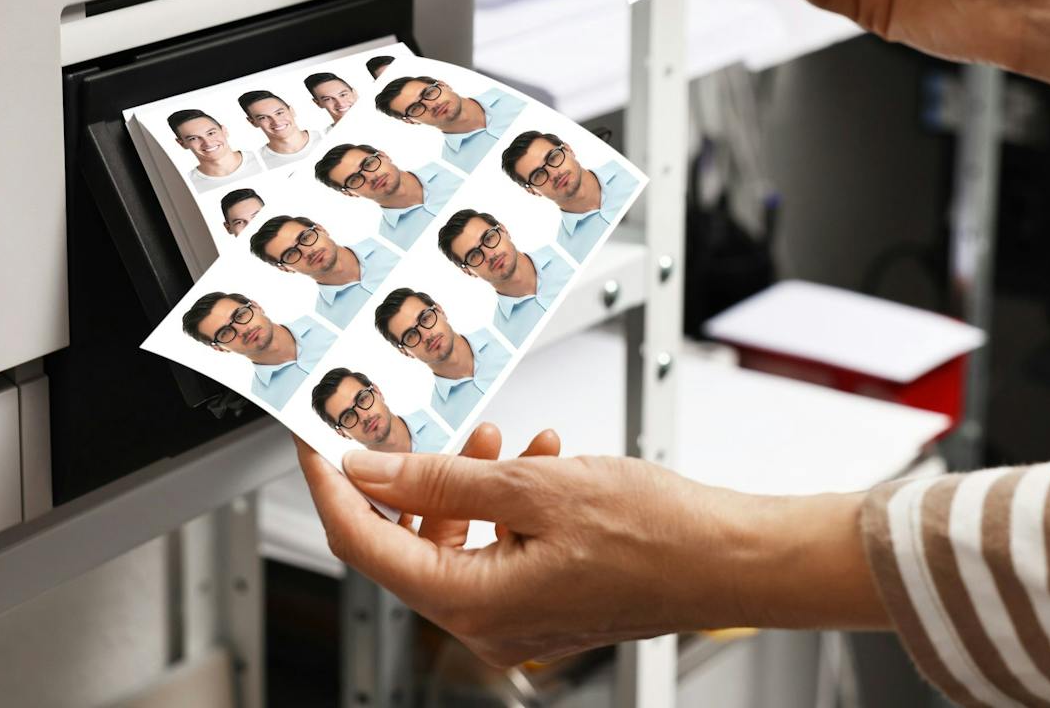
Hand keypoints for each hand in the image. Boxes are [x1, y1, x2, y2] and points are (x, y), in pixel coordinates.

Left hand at [299, 433, 886, 667]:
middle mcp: (487, 624)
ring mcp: (517, 619)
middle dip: (411, 477)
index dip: (332, 486)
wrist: (732, 558)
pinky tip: (537, 459)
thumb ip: (439, 479)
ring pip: (455, 542)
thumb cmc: (657, 533)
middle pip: (407, 544)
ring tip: (498, 436)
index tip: (316, 441)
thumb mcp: (533, 485)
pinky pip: (498, 549)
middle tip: (409, 425)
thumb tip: (367, 470)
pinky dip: (504, 504)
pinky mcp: (544, 604)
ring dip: (464, 484)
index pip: (365, 543)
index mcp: (473, 604)